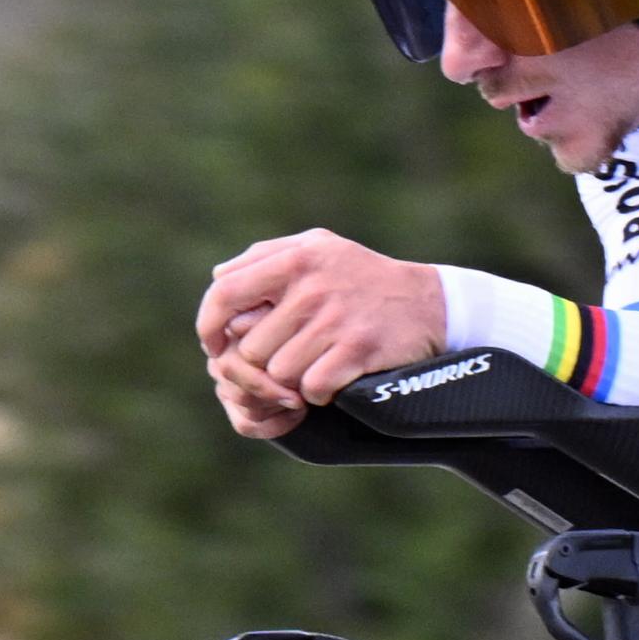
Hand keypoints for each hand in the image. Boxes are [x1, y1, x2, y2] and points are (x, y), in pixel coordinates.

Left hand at [198, 229, 446, 424]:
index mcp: (296, 260)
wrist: (430, 303)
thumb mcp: (320, 248)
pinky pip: (311, 388)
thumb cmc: (363, 276)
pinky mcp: (358, 351)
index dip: (209, 327)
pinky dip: (318, 391)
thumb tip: (219, 278)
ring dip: (292, 379)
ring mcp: (336, 320)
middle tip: (286, 358)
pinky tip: (334, 376)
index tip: (214, 346)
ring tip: (315, 363)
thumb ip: (266, 256)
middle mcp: (313, 287)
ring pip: (279, 374)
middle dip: (263, 362)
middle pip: (251, 348)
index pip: (224, 295)